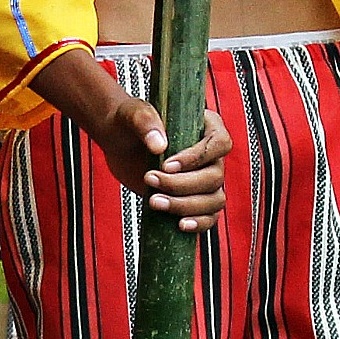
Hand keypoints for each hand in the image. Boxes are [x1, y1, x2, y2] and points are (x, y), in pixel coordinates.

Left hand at [90, 93, 229, 227]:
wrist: (119, 141)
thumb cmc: (129, 121)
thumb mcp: (133, 113)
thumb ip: (145, 121)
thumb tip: (160, 146)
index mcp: (206, 126)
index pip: (219, 143)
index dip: (197, 158)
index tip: (167, 164)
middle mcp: (211, 155)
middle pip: (215, 177)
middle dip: (182, 184)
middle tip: (149, 178)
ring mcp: (204, 178)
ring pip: (214, 200)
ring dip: (185, 205)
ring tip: (154, 202)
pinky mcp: (193, 198)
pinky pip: (209, 216)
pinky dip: (198, 223)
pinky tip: (179, 225)